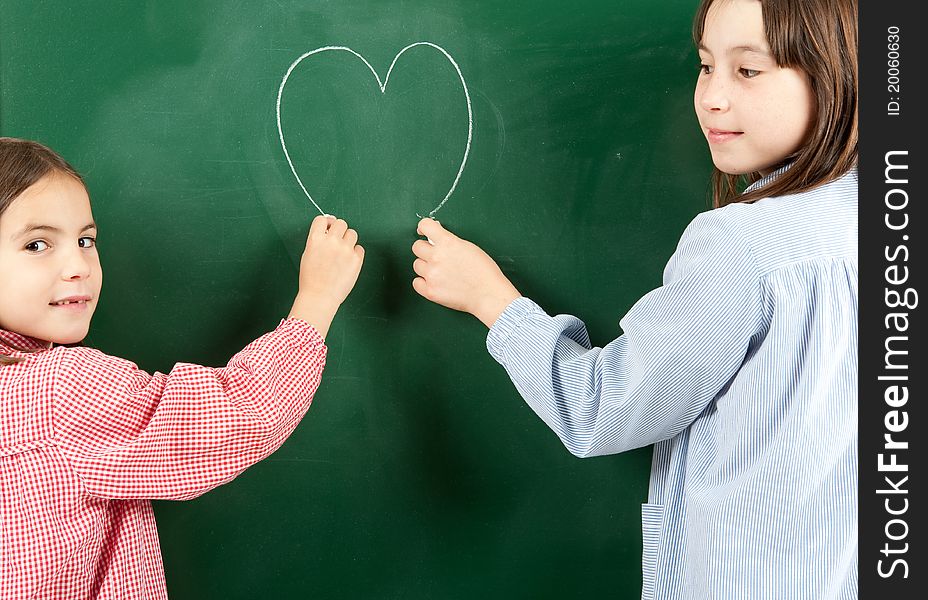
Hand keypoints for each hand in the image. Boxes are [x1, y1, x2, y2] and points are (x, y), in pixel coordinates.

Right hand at [289, 215, 363, 337]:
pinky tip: (348, 262)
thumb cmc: (311, 278)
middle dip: (339, 230)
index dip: (326, 223)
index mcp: (315, 239)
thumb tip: (329, 228)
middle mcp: (331, 241)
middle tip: (337, 242)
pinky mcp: (357, 259)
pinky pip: (360, 248)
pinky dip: (355, 253)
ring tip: (342, 253)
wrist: (320, 296)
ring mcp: (345, 250)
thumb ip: (318, 240)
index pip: (322, 219)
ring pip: (352, 233)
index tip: (328, 229)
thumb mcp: (308, 254)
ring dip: (348, 240)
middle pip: (341, 223)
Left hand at [411, 218, 519, 327]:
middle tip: (436, 256)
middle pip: (416, 247)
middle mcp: (436, 257)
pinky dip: (423, 283)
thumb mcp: (469, 248)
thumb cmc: (484, 272)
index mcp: (448, 243)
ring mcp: (431, 275)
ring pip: (416, 265)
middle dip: (425, 250)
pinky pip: (416, 283)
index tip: (423, 232)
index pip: (425, 225)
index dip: (423, 228)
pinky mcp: (430, 291)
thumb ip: (450, 242)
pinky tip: (435, 282)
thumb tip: (436, 239)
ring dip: (425, 267)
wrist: (488, 294)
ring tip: (440, 272)